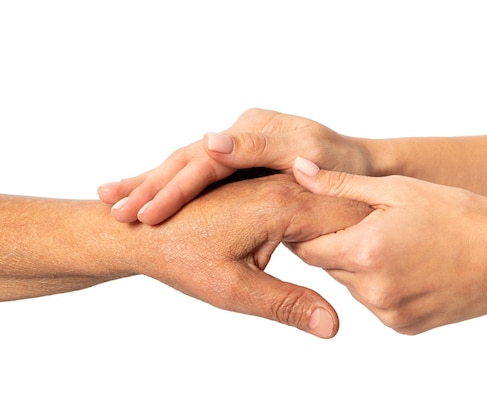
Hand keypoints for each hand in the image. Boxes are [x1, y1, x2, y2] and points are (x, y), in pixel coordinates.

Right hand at [98, 108, 372, 224]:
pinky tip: (135, 193)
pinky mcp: (235, 161)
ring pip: (183, 165)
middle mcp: (241, 134)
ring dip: (148, 183)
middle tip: (113, 210)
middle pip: (185, 161)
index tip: (143, 210)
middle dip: (149, 185)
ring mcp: (236, 147)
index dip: (173, 187)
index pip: (204, 161)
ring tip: (110, 199)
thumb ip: (262, 150)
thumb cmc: (341, 166)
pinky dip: (165, 183)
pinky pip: (193, 172)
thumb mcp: (310, 154)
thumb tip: (212, 144)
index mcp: (256, 131)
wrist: (357, 160)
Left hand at [130, 173, 371, 337]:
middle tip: (382, 252)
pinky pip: (298, 201)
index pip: (346, 217)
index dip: (368, 239)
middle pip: (336, 205)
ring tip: (355, 248)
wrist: (139, 232)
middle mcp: (278, 187)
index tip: (390, 257)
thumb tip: (333, 326)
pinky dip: (313, 219)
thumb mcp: (235, 290)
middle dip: (358, 229)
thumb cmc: (181, 258)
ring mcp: (268, 184)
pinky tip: (318, 240)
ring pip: (318, 201)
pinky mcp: (258, 190)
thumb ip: (288, 304)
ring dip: (337, 222)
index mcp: (281, 205)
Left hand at [288, 158, 486, 334]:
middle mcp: (371, 290)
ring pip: (353, 286)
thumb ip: (340, 184)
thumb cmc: (456, 213)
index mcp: (364, 253)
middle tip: (369, 225)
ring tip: (397, 244)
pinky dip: (383, 286)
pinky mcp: (404, 327)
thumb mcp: (396, 189)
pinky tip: (410, 267)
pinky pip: (377, 304)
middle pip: (329, 267)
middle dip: (340, 246)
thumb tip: (298, 169)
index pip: (307, 249)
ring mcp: (389, 313)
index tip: (320, 218)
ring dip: (361, 267)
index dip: (310, 232)